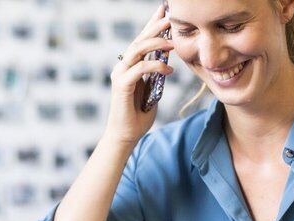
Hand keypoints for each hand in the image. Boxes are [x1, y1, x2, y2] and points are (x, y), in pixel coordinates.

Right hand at [104, 3, 173, 145]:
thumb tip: (166, 62)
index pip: (141, 40)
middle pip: (139, 40)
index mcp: (130, 66)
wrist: (126, 135)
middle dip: (155, 27)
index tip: (164, 12)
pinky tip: (170, 68)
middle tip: (170, 18)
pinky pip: (140, 69)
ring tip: (172, 41)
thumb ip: (155, 75)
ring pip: (137, 50)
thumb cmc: (138, 115)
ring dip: (156, 42)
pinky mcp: (122, 85)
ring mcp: (120, 74)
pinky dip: (156, 65)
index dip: (151, 25)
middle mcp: (122, 66)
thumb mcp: (152, 90)